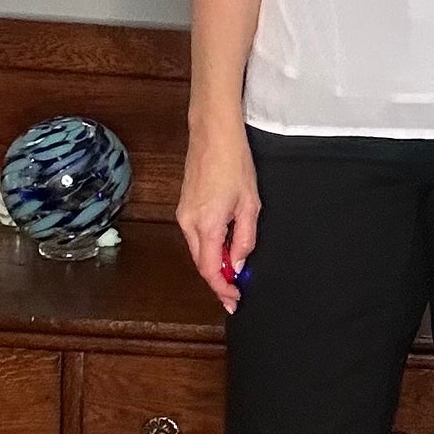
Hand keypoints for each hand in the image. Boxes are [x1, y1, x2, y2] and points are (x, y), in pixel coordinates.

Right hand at [176, 116, 260, 313]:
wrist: (214, 133)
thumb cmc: (234, 162)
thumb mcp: (250, 204)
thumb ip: (245, 238)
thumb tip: (240, 263)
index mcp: (207, 224)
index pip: (211, 270)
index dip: (222, 289)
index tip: (234, 299)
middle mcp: (189, 222)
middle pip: (201, 264)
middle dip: (219, 280)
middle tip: (236, 291)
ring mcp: (183, 214)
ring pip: (198, 251)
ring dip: (215, 263)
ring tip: (236, 269)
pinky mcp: (184, 207)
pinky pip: (195, 237)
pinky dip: (209, 248)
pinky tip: (225, 247)